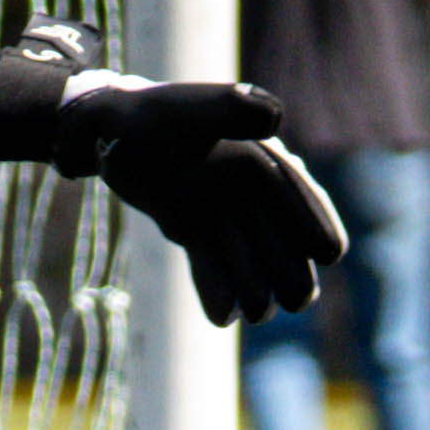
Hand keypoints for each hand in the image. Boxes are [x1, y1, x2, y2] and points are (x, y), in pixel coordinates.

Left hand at [0, 25, 345, 327]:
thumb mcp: (182, 110)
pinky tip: (222, 319)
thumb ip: (226, 111)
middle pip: (275, 232)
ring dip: (253, 284)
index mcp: (253, 151)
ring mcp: (218, 206)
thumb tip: (275, 117)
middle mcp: (242, 183)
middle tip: (297, 301)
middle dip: (288, 266)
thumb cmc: (142, 115)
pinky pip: (209, 262)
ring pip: (244, 254)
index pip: (293, 191)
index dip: (312, 220)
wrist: (98, 131)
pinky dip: (216, 288)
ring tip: (257, 314)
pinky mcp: (191, 225)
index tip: (331, 253)